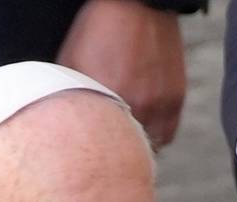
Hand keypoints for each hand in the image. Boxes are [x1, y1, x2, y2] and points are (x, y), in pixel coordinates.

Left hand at [57, 0, 185, 148]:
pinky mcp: (175, 99)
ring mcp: (159, 104)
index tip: (87, 152)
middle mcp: (137, 105)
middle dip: (114, 151)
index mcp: (106, 99)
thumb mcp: (71, 61)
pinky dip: (156, 136)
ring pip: (150, 146)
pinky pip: (168, 134)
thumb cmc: (98, 30)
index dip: (93, 151)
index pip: (97, 145)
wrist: (137, 6)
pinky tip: (144, 130)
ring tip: (126, 140)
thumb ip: (67, 94)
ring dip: (137, 146)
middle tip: (106, 149)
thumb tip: (61, 119)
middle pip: (124, 149)